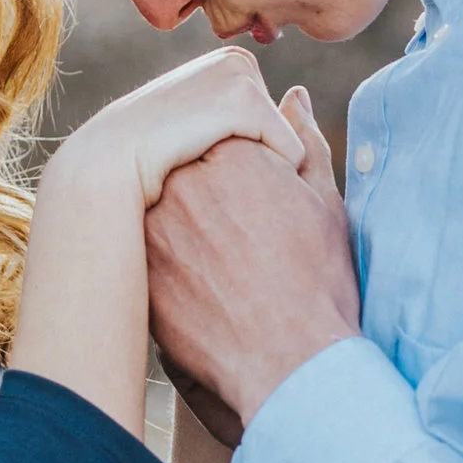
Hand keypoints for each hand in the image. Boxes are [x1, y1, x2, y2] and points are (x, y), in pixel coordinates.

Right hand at [46, 45, 303, 216]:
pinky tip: (221, 174)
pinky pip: (293, 155)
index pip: (274, 124)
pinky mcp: (245, 101)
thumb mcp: (199, 126)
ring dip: (260, 170)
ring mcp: (241, 77)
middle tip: (204, 162)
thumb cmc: (150, 157)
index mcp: (231, 64)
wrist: (108, 162)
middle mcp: (239, 61)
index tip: (205, 154)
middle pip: (288, 131)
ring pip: (293, 145)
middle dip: (260, 158)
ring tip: (209, 166)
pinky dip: (268, 179)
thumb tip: (302, 94)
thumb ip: (243, 115)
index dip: (249, 153)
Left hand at [145, 90, 361, 435]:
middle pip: (190, 165)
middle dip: (212, 192)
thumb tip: (291, 98)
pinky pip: (148, 247)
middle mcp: (184, 181)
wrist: (290, 365)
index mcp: (234, 152)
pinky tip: (205, 287)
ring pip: (164, 205)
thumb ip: (303, 141)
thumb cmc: (320, 283)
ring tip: (225, 265)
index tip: (264, 209)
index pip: (226, 135)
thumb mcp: (325, 204)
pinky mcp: (137, 268)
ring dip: (186, 224)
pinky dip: (171, 259)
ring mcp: (153, 226)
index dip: (250, 172)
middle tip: (244, 240)